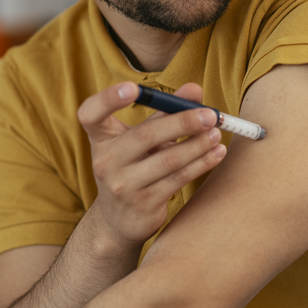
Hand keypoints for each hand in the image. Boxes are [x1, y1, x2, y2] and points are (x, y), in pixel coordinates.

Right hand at [78, 81, 226, 246]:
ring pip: (168, 159)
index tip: (133, 87)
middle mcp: (105, 161)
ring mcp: (123, 185)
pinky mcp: (144, 204)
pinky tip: (216, 153)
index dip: (109, 99)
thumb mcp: (139, 139)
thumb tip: (194, 89)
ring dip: (198, 144)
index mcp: (100, 138)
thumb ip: (164, 111)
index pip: (91, 114)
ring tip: (217, 133)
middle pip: (145, 135)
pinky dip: (201, 163)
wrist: (119, 220)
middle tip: (210, 115)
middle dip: (183, 122)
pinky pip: (178, 179)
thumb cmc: (132, 168)